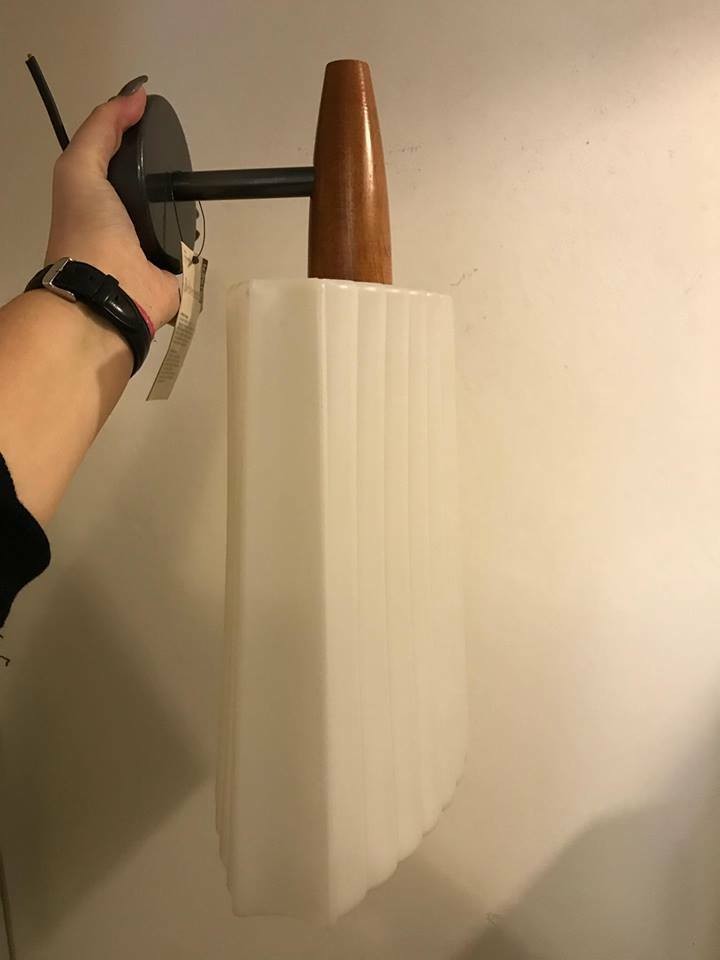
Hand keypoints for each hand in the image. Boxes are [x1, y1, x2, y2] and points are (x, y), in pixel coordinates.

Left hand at [44, 77, 180, 331]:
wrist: (108, 291)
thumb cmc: (88, 227)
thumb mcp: (80, 166)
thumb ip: (103, 128)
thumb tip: (137, 95)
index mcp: (96, 199)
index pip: (119, 163)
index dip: (134, 141)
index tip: (156, 124)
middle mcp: (121, 223)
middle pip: (151, 189)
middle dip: (166, 176)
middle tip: (184, 159)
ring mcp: (148, 250)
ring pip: (173, 217)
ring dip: (185, 207)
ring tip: (200, 188)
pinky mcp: (174, 272)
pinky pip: (191, 248)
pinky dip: (198, 239)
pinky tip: (204, 224)